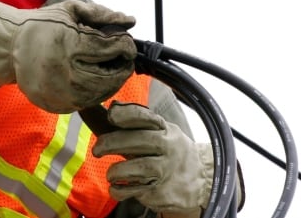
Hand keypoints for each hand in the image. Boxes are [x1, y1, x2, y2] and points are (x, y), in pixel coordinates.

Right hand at [0, 0, 136, 112]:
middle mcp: (63, 72)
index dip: (125, 45)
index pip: (109, 48)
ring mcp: (59, 93)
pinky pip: (86, 103)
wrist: (10, 47)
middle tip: (125, 59)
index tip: (127, 43)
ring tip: (112, 69)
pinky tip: (96, 80)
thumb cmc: (42, 25)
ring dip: (113, 81)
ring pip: (100, 93)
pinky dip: (97, 93)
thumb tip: (130, 21)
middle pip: (109, 75)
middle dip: (123, 67)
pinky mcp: (55, 105)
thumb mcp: (69, 10)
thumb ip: (101, 14)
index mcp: (68, 44)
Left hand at [92, 102, 213, 216]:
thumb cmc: (171, 150)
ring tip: (110, 174)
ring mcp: (167, 171)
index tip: (110, 115)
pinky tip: (115, 187)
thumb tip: (111, 109)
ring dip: (116, 171)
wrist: (203, 179)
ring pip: (138, 168)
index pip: (146, 118)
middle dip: (112, 143)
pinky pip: (135, 191)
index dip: (126, 114)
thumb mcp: (163, 131)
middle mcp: (168, 148)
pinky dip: (120, 190)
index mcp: (166, 130)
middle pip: (138, 141)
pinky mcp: (163, 192)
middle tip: (97, 150)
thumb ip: (138, 123)